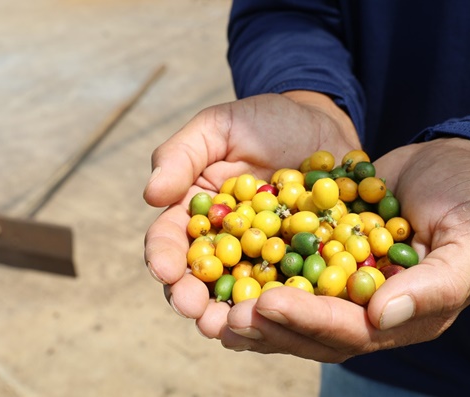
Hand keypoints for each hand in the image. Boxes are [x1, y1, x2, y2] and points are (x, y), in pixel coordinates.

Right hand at [143, 91, 358, 335]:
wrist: (319, 124)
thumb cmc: (262, 121)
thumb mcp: (218, 127)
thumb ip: (181, 155)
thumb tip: (151, 195)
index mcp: (195, 215)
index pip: (169, 241)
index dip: (163, 257)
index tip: (164, 270)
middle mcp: (224, 245)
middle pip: (201, 279)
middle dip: (194, 300)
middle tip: (196, 313)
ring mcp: (263, 260)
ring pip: (242, 296)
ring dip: (234, 315)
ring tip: (231, 329)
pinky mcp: (302, 266)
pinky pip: (292, 292)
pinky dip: (286, 308)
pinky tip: (284, 320)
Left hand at [222, 138, 469, 361]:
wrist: (450, 161)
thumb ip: (436, 284)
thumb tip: (381, 318)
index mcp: (404, 314)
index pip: (351, 331)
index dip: (310, 320)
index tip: (269, 304)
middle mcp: (368, 310)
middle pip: (312, 331)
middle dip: (270, 325)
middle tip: (225, 316)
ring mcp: (343, 286)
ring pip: (293, 310)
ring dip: (253, 311)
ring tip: (211, 308)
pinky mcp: (324, 257)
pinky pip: (286, 273)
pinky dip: (255, 275)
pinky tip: (223, 272)